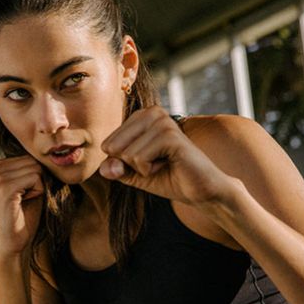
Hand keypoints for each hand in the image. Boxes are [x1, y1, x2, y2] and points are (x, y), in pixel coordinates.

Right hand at [0, 155, 44, 260]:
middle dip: (39, 182)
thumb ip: (34, 168)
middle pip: (34, 161)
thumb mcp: (30, 187)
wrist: (14, 243)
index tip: (25, 195)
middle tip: (26, 200)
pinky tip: (24, 204)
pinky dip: (38, 192)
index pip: (31, 157)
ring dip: (38, 188)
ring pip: (37, 169)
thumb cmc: (25, 216)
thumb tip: (52, 152)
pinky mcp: (5, 187)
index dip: (37, 178)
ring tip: (25, 202)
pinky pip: (36, 178)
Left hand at [99, 106, 235, 205]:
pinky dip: (150, 170)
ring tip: (164, 164)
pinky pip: (139, 158)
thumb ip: (116, 169)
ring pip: (127, 154)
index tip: (147, 163)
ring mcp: (162, 122)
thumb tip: (103, 168)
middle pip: (114, 147)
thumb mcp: (134, 174)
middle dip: (131, 165)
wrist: (200, 190)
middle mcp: (152, 112)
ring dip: (142, 168)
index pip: (108, 144)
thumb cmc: (169, 178)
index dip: (124, 163)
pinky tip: (169, 165)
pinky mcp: (170, 135)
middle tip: (156, 165)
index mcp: (142, 116)